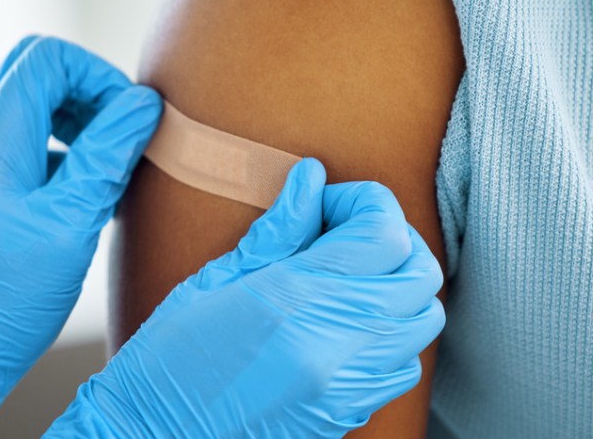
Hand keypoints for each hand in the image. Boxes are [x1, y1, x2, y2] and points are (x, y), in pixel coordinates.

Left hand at [0, 36, 162, 438]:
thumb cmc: (3, 297)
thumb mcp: (72, 223)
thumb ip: (107, 155)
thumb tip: (143, 105)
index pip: (48, 57)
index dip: (97, 76)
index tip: (127, 121)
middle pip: (36, 73)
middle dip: (88, 94)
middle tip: (120, 139)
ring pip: (28, 107)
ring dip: (74, 124)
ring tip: (107, 171)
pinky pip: (19, 145)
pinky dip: (57, 153)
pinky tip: (83, 200)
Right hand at [46, 159, 445, 437]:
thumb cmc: (168, 360)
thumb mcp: (214, 281)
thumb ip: (277, 229)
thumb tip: (313, 178)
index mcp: (294, 301)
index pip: (384, 233)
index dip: (366, 201)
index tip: (328, 201)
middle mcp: (335, 347)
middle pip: (421, 274)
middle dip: (392, 237)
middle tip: (343, 232)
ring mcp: (348, 387)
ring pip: (424, 319)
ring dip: (399, 285)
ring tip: (348, 276)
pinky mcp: (348, 413)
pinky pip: (405, 363)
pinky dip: (391, 332)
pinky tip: (345, 322)